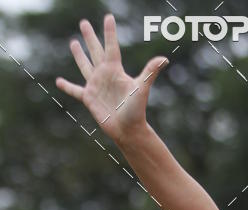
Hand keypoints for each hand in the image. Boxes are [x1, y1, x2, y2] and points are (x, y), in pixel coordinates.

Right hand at [55, 14, 167, 143]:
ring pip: (85, 66)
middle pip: (95, 51)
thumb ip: (150, 72)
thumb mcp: (141, 88)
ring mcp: (96, 86)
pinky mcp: (89, 98)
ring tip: (74, 42)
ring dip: (79, 55)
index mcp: (115, 70)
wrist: (129, 130)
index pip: (111, 46)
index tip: (108, 17)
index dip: (109, 32)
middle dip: (90, 37)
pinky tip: (58, 81)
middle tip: (84, 23)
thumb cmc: (136, 110)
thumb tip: (164, 58)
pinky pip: (75, 91)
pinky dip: (67, 87)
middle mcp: (105, 75)